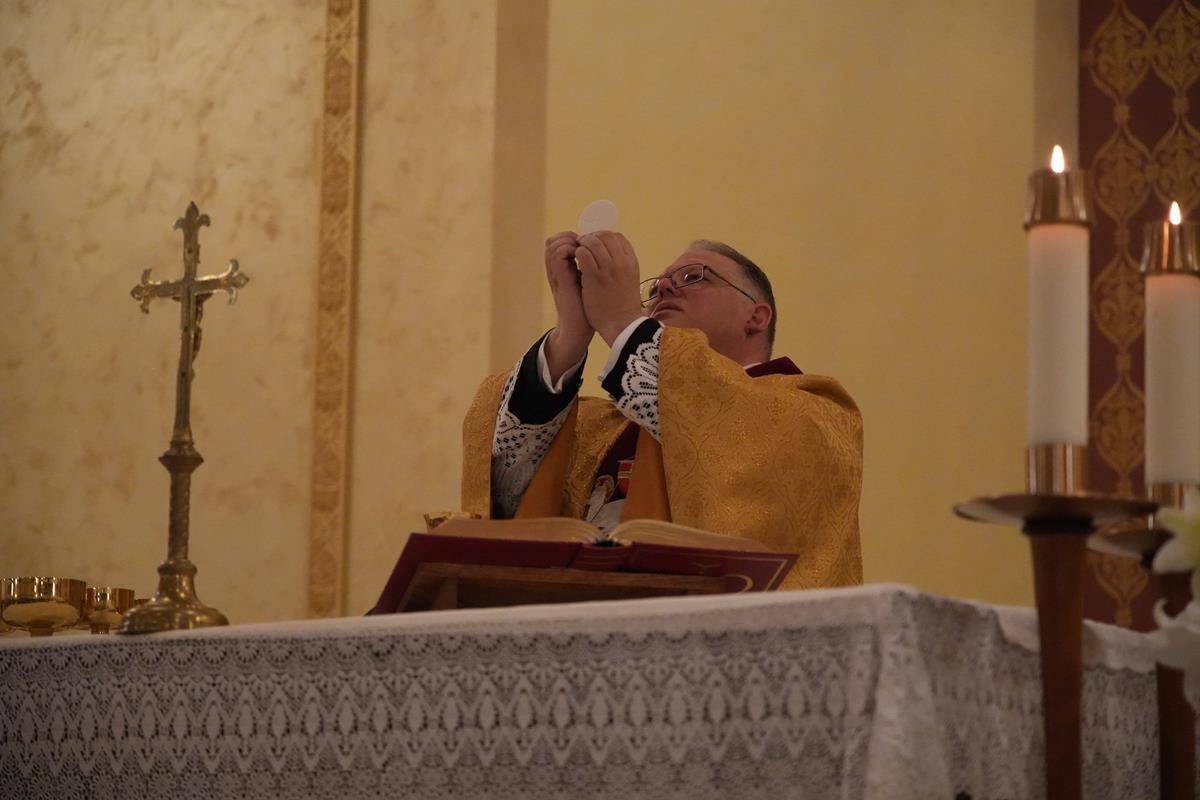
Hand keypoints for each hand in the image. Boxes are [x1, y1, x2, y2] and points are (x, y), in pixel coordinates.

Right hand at [543, 230, 591, 380]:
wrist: (582, 326)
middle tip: (586, 243)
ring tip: (584, 249)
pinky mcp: (559, 279)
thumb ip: (592, 268)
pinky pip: (557, 255)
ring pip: (553, 244)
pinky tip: (582, 256)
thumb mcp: (591, 283)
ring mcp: (556, 274)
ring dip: (569, 241)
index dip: (573, 237)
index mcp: (564, 269)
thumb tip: (605, 252)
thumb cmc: (590, 308)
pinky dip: (569, 249)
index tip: (590, 241)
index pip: (560, 242)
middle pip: (553, 240)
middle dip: (570, 236)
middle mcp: (557, 270)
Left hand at [576, 231, 643, 344]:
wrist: (621, 325)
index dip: (603, 237)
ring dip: (583, 244)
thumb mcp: (629, 279)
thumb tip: (608, 254)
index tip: (595, 245)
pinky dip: (577, 253)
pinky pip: (583, 254)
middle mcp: (622, 262)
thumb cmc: (622, 305)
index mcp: (631, 261)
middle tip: (582, 246)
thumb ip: (621, 266)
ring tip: (578, 253)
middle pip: (605, 235)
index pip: (617, 237)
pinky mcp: (595, 277)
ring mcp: (609, 268)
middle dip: (591, 237)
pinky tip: (575, 261)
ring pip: (593, 241)